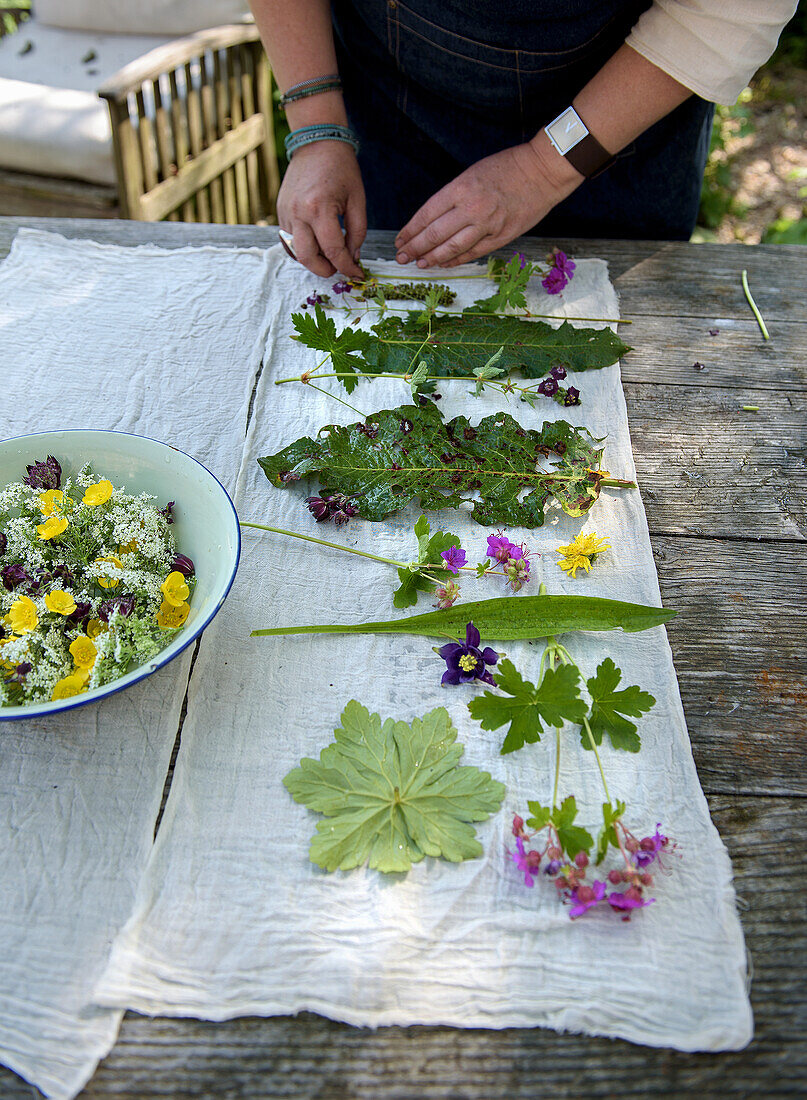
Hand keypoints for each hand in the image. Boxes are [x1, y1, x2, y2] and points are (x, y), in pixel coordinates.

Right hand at [277, 140, 366, 278]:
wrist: (317, 143)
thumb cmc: (341, 168)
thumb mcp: (358, 200)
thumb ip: (357, 232)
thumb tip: (353, 257)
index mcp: (319, 208)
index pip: (333, 250)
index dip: (347, 267)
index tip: (356, 273)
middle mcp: (298, 213)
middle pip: (307, 258)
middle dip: (325, 269)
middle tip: (338, 268)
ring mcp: (286, 212)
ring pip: (296, 251)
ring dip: (313, 259)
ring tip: (329, 254)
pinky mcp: (280, 211)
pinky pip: (289, 239)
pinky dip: (303, 246)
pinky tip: (316, 241)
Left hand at [394, 138, 581, 267]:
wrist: (543, 171)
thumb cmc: (507, 167)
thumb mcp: (473, 173)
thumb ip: (454, 196)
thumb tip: (432, 219)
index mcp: (461, 188)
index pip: (427, 214)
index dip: (411, 230)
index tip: (400, 240)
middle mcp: (472, 208)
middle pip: (435, 234)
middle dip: (415, 248)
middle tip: (402, 257)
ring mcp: (488, 225)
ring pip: (452, 248)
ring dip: (432, 258)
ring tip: (419, 263)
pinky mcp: (502, 236)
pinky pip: (473, 253)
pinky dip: (456, 260)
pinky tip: (443, 264)